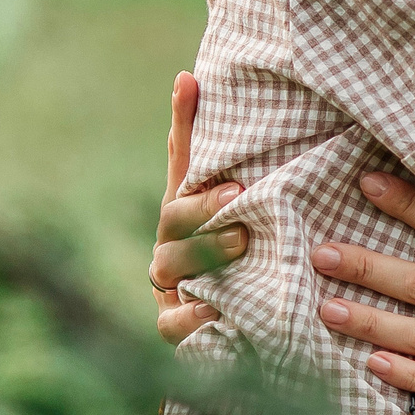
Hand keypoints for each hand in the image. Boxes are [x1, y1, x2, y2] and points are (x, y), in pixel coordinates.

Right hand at [150, 71, 239, 345]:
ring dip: (204, 254)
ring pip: (169, 269)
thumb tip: (186, 78)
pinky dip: (194, 317)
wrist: (245, 336)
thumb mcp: (233, 204)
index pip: (179, 162)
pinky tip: (216, 307)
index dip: (182, 124)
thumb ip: (206, 152)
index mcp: (184, 212)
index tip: (193, 87)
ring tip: (240, 243)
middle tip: (239, 196)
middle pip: (172, 221)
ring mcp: (170, 290)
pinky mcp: (177, 331)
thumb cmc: (239, 258)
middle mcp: (170, 248)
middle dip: (204, 207)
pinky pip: (174, 326)